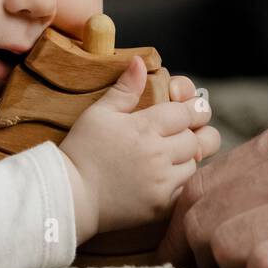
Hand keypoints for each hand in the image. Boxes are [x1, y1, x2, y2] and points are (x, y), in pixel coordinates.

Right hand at [60, 57, 220, 237]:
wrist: (70, 196)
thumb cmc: (81, 151)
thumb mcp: (98, 114)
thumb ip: (124, 90)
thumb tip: (140, 62)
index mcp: (144, 127)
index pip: (187, 112)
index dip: (192, 109)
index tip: (190, 110)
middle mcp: (157, 154)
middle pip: (197, 139)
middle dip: (195, 132)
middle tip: (186, 131)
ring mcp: (161, 182)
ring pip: (194, 164)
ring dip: (188, 158)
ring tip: (172, 155)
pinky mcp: (161, 205)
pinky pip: (187, 189)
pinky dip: (182, 181)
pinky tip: (166, 176)